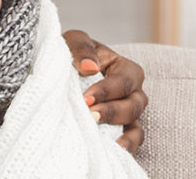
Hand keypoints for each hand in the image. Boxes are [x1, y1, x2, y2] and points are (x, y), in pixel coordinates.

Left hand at [64, 29, 147, 154]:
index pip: (125, 80)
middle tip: (91, 116)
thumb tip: (89, 67)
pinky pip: (130, 144)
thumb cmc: (72, 55)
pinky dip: (126, 149)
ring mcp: (127, 116)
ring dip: (124, 136)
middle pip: (134, 105)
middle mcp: (132, 93)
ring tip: (110, 144)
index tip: (86, 98)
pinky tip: (114, 153)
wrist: (59, 76)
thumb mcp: (74, 42)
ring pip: (137, 128)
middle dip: (113, 112)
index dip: (107, 90)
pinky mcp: (119, 133)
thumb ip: (81, 48)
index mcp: (125, 69)